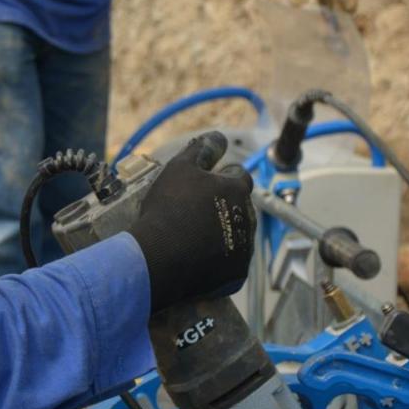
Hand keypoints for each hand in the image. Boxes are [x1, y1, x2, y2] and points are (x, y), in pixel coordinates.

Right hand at [126, 133, 255, 312]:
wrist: (160, 257)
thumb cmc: (169, 207)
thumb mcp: (179, 168)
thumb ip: (202, 149)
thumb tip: (220, 135)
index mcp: (237, 189)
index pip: (239, 175)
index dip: (221, 176)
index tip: (203, 184)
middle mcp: (248, 217)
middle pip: (240, 206)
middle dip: (224, 205)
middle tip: (194, 211)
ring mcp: (245, 248)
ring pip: (238, 233)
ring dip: (223, 231)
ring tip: (193, 235)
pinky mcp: (237, 273)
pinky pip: (230, 262)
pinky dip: (218, 258)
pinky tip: (196, 256)